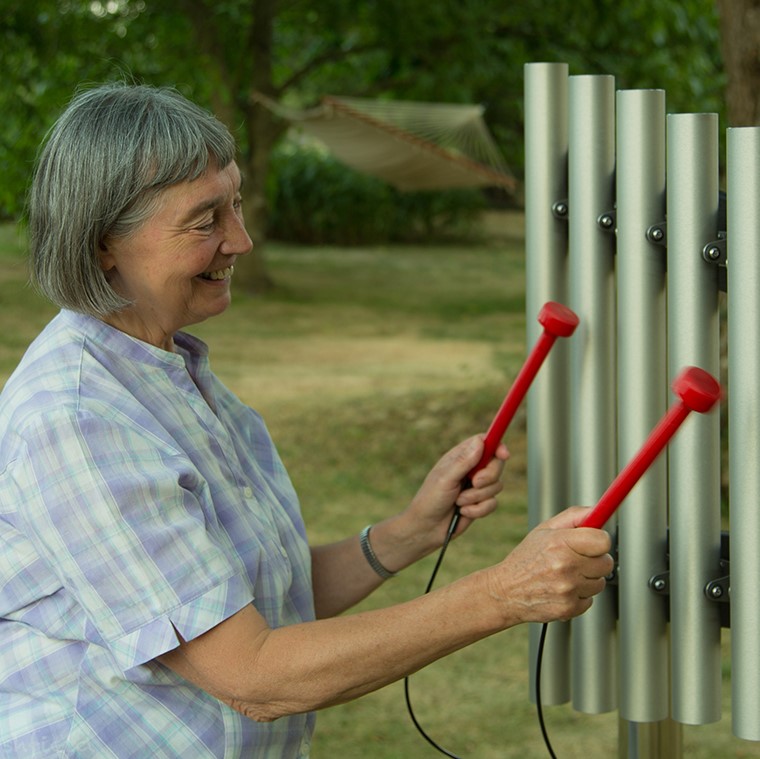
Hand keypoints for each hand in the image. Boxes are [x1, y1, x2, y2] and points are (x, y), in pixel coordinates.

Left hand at [403, 434, 508, 547]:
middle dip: (489, 476)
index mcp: (460, 457)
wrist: (427, 528)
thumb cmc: (430, 499)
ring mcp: (477, 486)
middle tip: (475, 483)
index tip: (503, 454)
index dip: (497, 445)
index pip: (484, 442)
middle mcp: (471, 469)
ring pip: (496, 485)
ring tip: (459, 502)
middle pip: (496, 463)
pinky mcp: (481, 503)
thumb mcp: (446, 478)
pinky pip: (492, 503)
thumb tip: (480, 442)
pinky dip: (478, 510)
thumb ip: (464, 461)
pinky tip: (463, 512)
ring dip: (477, 496)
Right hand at [487, 507, 613, 624]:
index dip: (600, 539)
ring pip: (600, 583)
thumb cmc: (526, 558)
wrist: (506, 590)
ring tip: (566, 575)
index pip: (602, 541)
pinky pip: (590, 600)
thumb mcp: (544, 530)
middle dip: (595, 560)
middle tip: (578, 558)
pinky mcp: (569, 608)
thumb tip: (597, 512)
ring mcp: (567, 589)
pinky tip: (563, 589)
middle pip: (606, 563)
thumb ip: (573, 517)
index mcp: (559, 543)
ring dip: (588, 579)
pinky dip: (579, 595)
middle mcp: (565, 566)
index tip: (594, 541)